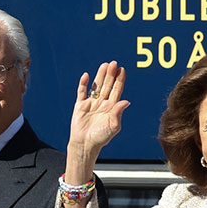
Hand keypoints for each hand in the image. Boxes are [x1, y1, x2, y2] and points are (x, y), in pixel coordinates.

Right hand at [65, 61, 129, 184]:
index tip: (122, 70)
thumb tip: (126, 101)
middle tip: (114, 63)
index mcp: (112, 108)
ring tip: (104, 65)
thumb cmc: (101, 137)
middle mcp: (102, 103)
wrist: (85, 144)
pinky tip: (86, 75)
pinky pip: (82, 92)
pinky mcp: (80, 106)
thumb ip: (118, 113)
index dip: (120, 80)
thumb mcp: (113, 126)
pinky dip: (83, 84)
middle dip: (111, 74)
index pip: (117, 90)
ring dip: (100, 76)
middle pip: (108, 85)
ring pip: (96, 86)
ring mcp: (91, 103)